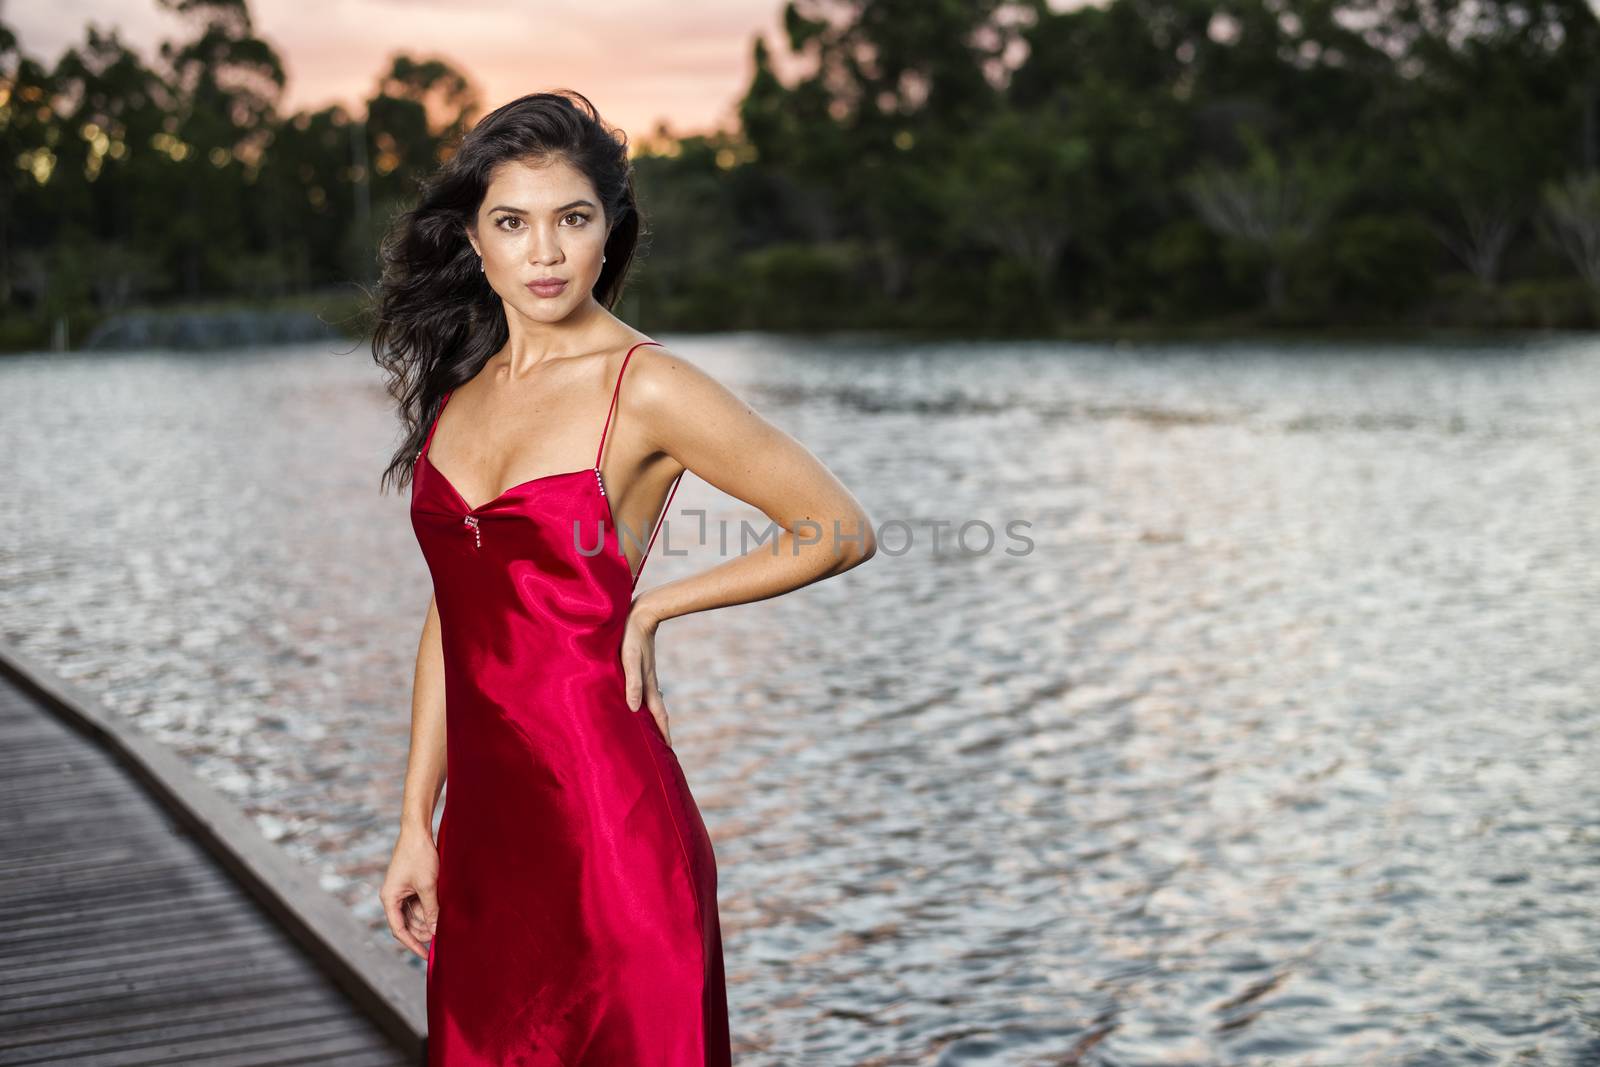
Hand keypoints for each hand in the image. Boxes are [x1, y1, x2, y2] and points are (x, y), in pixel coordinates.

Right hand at [380, 826, 438, 958]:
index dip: (413, 944)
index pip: (399, 930)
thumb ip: (432, 909)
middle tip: (443, 938)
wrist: (418, 830)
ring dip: (429, 919)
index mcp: (389, 898)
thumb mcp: (427, 885)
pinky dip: (430, 908)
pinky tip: (443, 911)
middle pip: (408, 923)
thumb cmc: (419, 856)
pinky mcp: (411, 884)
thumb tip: (437, 930)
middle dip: (424, 931)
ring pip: (415, 914)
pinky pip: (419, 902)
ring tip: (446, 924)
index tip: (427, 955)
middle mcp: (393, 896)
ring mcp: (402, 890)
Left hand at [622, 596, 671, 746]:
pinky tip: (637, 700)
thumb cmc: (632, 636)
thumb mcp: (629, 659)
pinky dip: (644, 701)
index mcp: (649, 684)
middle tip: (662, 746)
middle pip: (656, 711)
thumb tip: (633, 709)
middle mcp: (650, 682)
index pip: (658, 714)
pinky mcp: (641, 666)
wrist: (643, 612)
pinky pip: (644, 690)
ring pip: (650, 701)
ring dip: (652, 716)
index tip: (669, 749)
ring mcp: (646, 674)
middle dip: (660, 729)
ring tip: (650, 728)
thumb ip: (632, 683)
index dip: (662, 732)